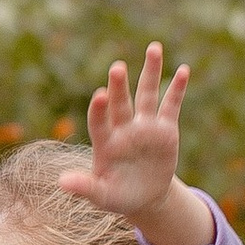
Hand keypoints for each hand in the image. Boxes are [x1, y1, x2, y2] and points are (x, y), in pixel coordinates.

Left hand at [59, 44, 214, 244]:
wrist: (144, 197)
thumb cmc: (118, 196)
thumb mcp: (101, 196)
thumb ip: (84, 187)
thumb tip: (61, 183)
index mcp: (105, 142)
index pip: (99, 121)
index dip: (98, 110)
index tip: (99, 95)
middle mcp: (124, 128)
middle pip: (121, 103)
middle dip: (119, 86)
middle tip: (117, 67)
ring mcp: (145, 126)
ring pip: (147, 94)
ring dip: (151, 71)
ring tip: (154, 47)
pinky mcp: (165, 129)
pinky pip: (171, 105)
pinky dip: (177, 88)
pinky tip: (183, 70)